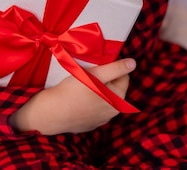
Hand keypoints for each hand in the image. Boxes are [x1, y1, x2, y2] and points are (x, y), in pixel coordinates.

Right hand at [10, 58, 135, 134]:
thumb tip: (133, 63)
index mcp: (118, 100)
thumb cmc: (74, 90)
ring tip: (83, 83)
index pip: (123, 76)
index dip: (112, 67)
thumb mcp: (96, 74)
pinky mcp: (88, 124)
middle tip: (89, 73)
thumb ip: (116, 68)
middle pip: (113, 87)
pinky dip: (89, 101)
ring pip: (103, 97)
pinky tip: (78, 97)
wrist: (53, 112)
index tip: (99, 65)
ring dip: (97, 89)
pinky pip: (93, 107)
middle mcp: (112, 113)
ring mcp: (100, 121)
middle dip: (105, 78)